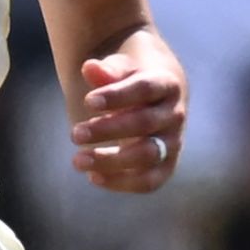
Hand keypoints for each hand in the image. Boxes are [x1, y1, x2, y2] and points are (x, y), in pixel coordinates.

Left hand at [69, 52, 185, 193]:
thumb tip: (90, 68)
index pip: (144, 89)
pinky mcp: (166, 166)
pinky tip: (93, 177)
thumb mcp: (121, 68)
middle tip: (74, 134)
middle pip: (144, 123)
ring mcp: (172, 142)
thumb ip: (107, 70)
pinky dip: (121, 182)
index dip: (117, 96)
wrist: (158, 97)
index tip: (87, 101)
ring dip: (111, 161)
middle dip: (107, 130)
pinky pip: (149, 181)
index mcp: (166, 84)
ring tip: (77, 160)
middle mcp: (174, 115)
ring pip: (147, 156)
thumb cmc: (131, 79)